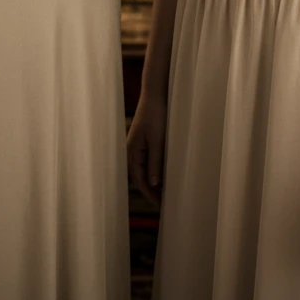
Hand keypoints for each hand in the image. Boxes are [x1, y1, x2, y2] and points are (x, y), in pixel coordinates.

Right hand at [127, 92, 167, 207]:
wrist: (156, 93)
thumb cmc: (156, 114)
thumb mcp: (157, 140)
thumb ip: (155, 162)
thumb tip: (154, 184)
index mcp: (132, 151)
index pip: (140, 180)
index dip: (150, 194)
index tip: (161, 206)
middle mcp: (133, 150)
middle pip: (142, 177)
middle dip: (153, 191)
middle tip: (166, 204)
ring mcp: (139, 146)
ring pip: (146, 169)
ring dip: (156, 181)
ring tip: (167, 193)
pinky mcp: (146, 140)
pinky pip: (151, 160)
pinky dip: (158, 170)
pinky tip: (167, 175)